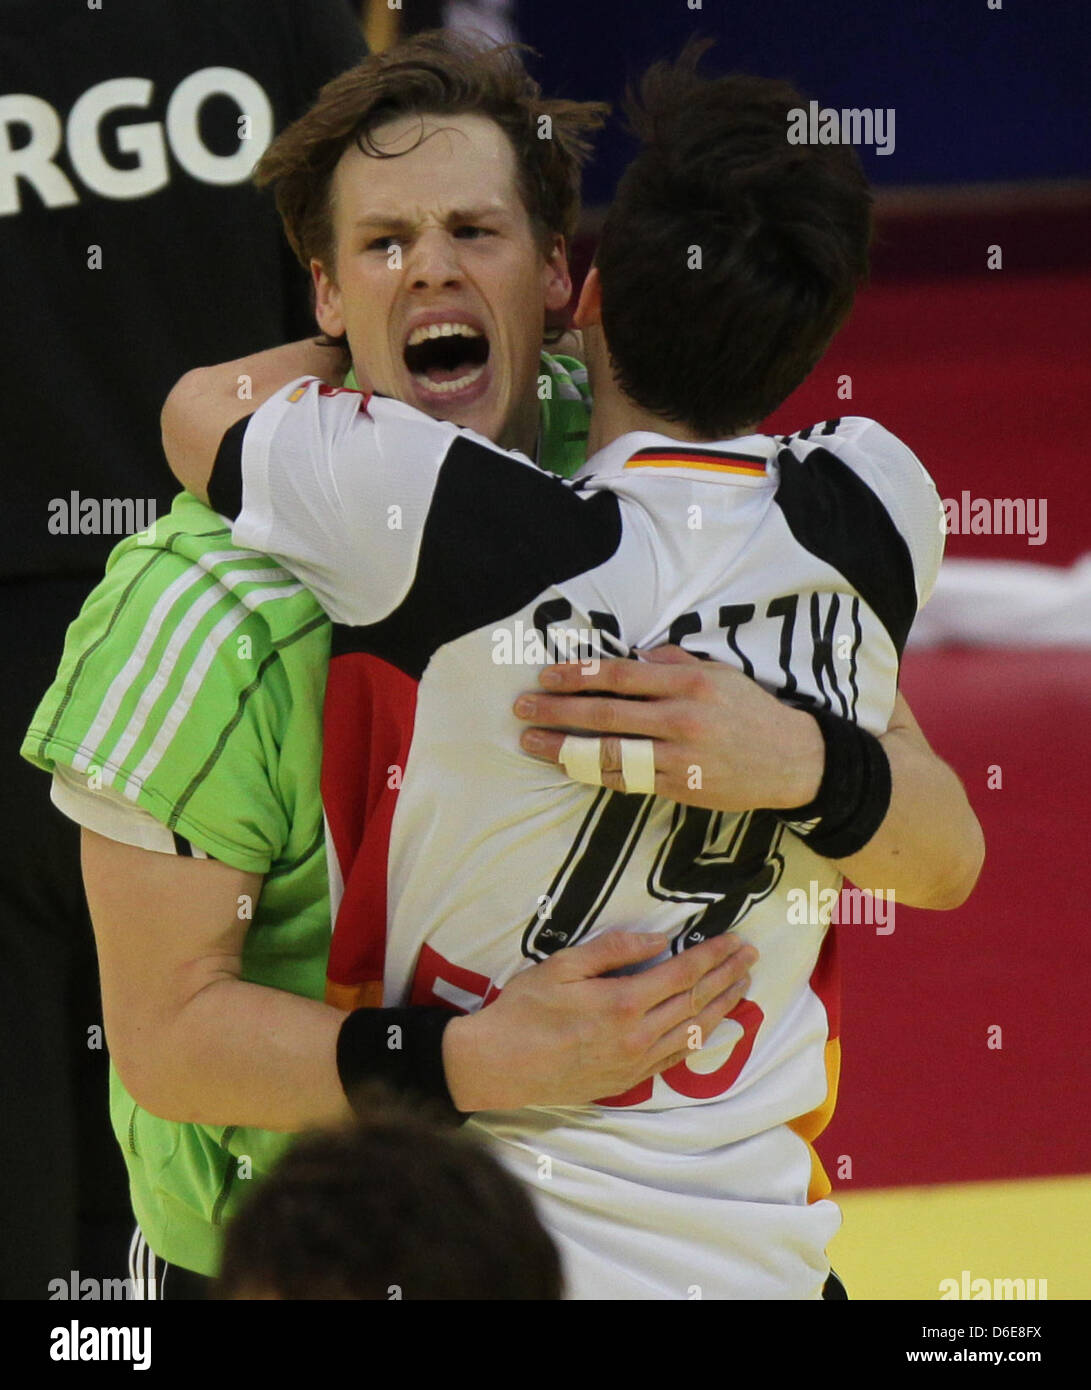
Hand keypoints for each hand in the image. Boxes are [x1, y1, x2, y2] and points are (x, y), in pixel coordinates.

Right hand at [442, 928, 756, 1110]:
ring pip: (693, 1032)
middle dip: (727, 976)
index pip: (683, 974)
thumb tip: (659, 940)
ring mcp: (635, 1063)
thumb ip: (613, 950)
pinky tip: (710, 1025)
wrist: (499, 1065)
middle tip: (751, 957)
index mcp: (624, 1003)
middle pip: (696, 1002)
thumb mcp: (562, 966)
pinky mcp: (626, 1081)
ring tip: (742, 986)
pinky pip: (674, 1058)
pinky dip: (699, 1038)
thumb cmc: (524, 1010)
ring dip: (722, 1007)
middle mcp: (638, 1036)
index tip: (736, 940)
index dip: (714, 956)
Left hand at [513, 645, 823, 812]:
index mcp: (688, 683)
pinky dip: (595, 772)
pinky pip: (628, 779)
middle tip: (521, 707)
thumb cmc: (750, 712)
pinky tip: (569, 766)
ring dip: (563, 747)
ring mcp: (679, 758)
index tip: (545, 675)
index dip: (577, 675)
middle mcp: (681, 719)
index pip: (619, 676)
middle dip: (556, 710)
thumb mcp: (719, 674)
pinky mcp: (680, 788)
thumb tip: (633, 656)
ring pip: (609, 752)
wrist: (792, 762)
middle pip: (605, 713)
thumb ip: (673, 663)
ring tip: (531, 742)